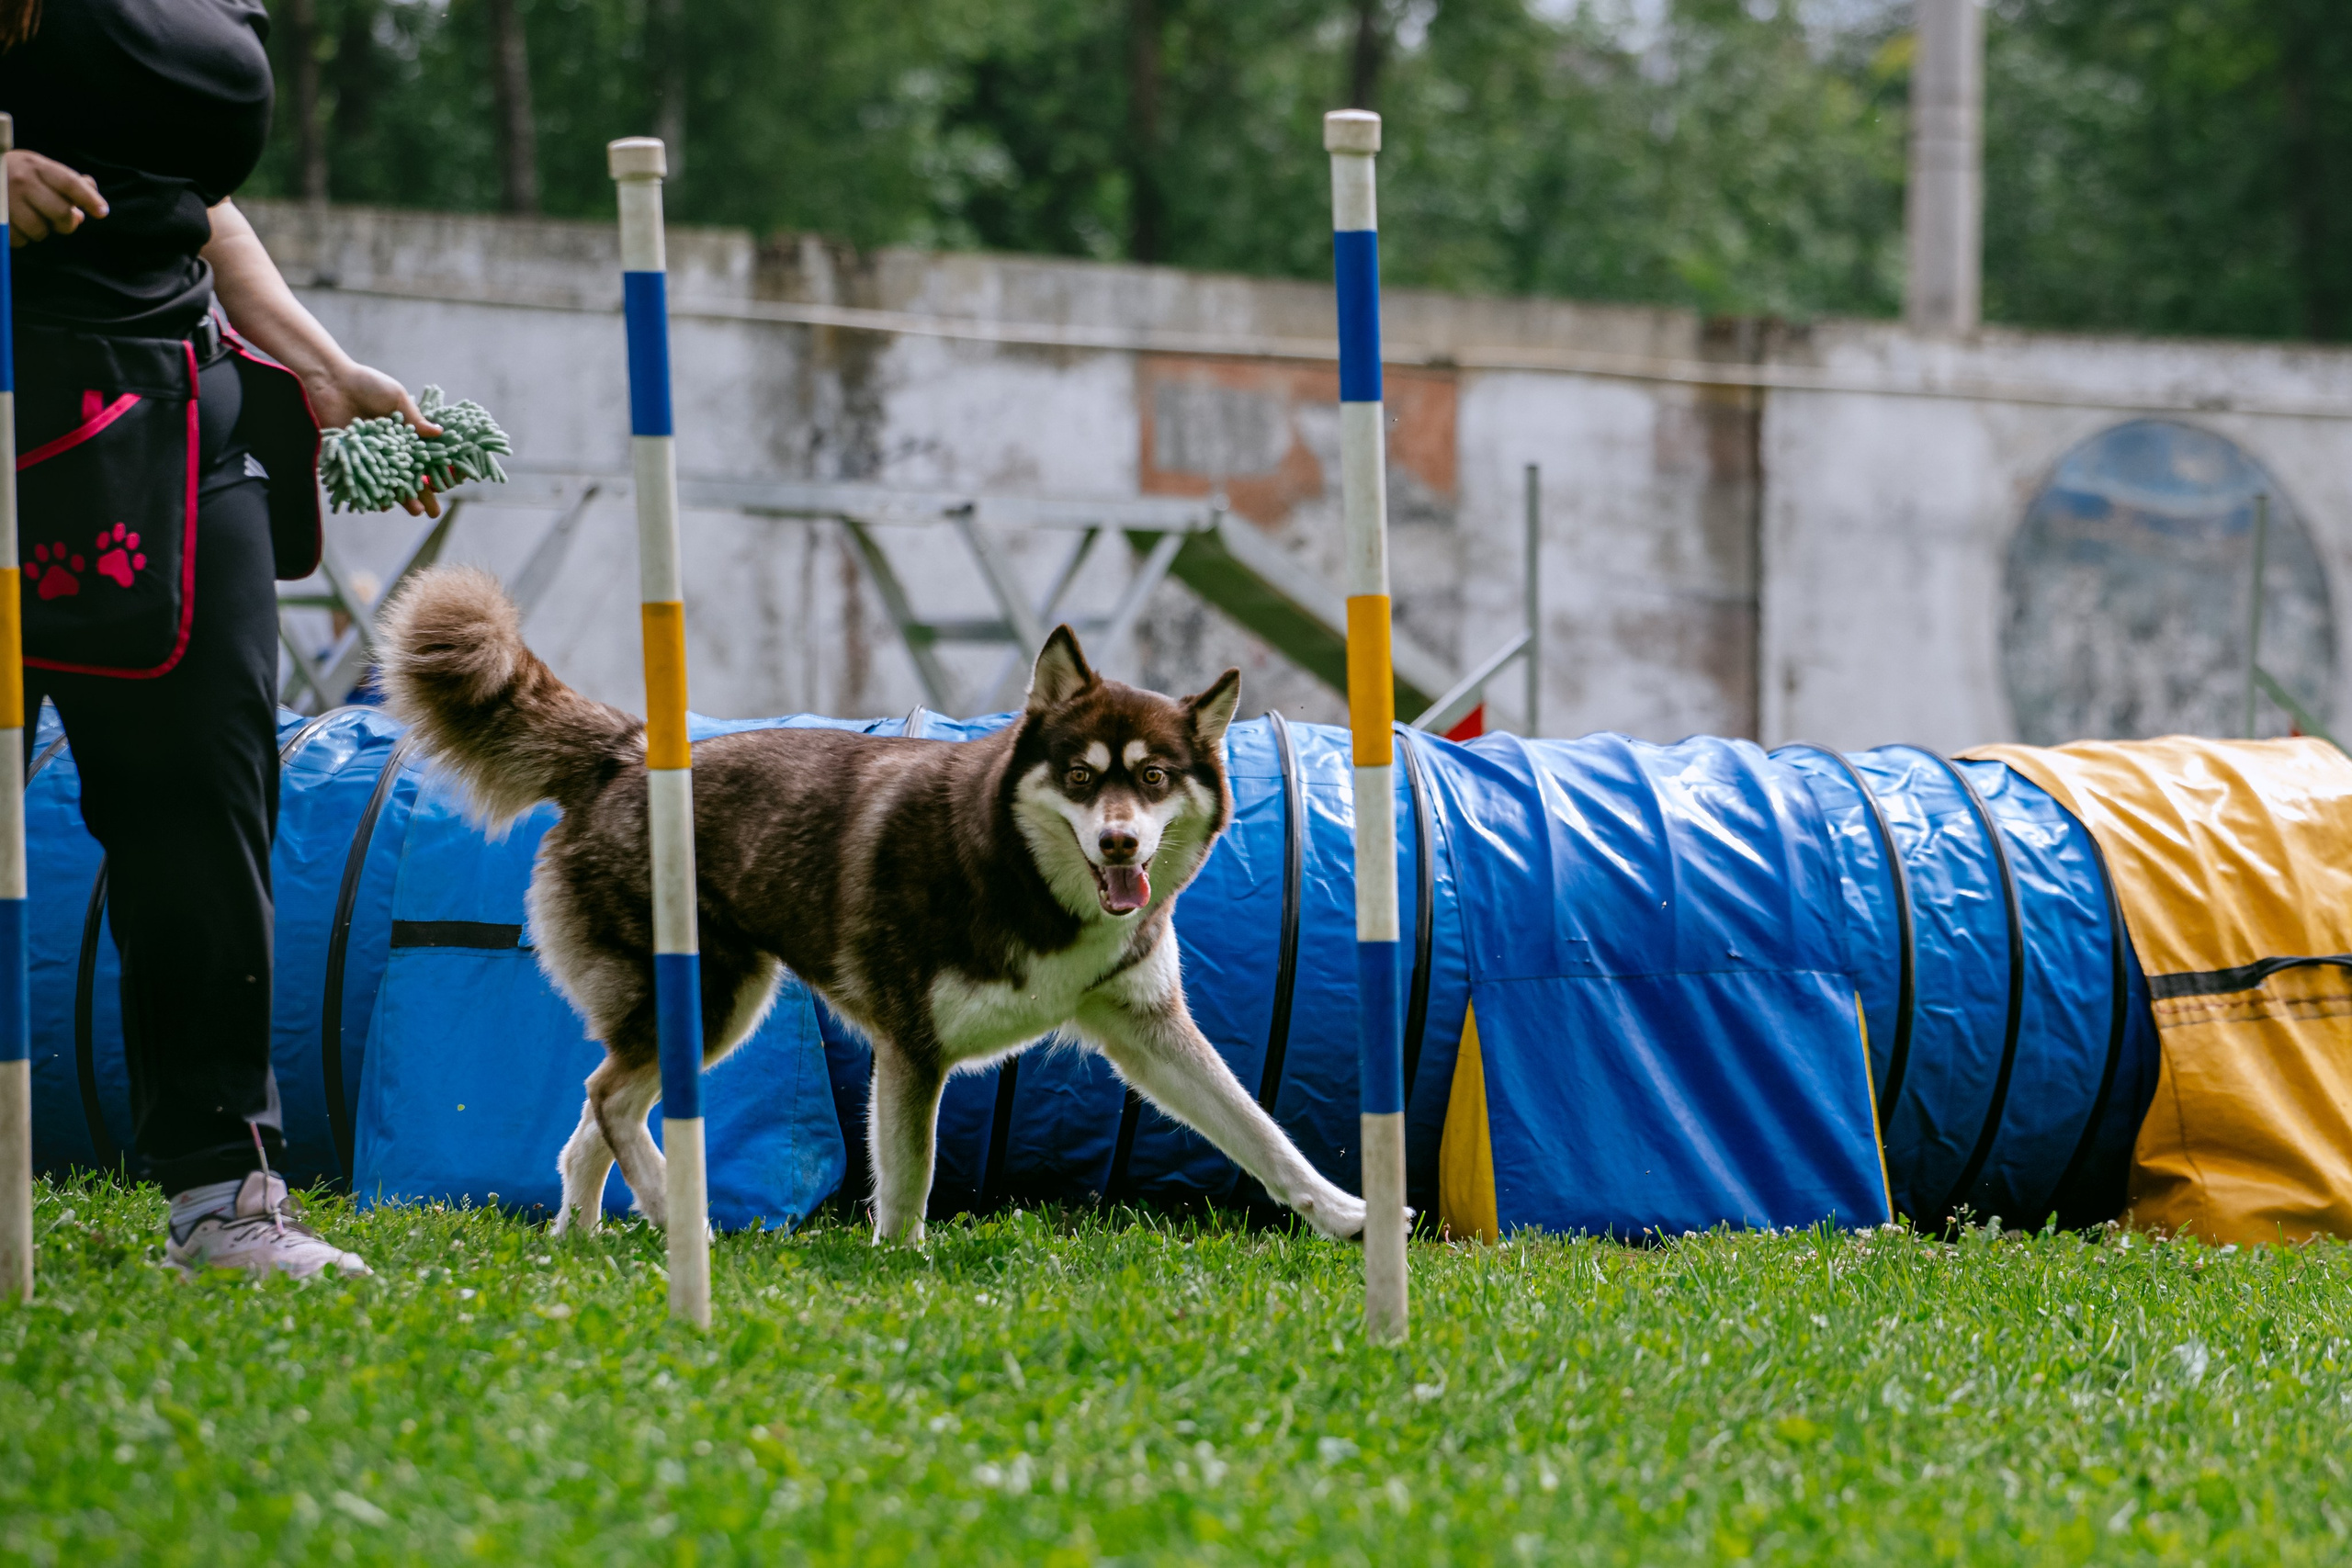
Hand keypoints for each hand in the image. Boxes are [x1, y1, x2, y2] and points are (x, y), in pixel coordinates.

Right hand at [7, 149, 106, 244]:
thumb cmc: (17, 174)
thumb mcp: (40, 169)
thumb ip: (69, 182)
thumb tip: (93, 196)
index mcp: (36, 166)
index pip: (69, 183)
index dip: (88, 198)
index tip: (102, 212)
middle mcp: (21, 180)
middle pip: (61, 212)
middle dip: (67, 223)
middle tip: (63, 221)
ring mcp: (6, 200)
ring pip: (40, 231)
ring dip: (42, 230)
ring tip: (32, 217)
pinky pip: (20, 240)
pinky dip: (23, 237)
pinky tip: (17, 224)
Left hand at [304, 359, 445, 516]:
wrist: (329, 382)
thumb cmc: (365, 384)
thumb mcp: (396, 398)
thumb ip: (415, 418)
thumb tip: (439, 433)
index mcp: (405, 434)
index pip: (427, 458)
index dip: (440, 471)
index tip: (452, 483)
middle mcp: (390, 448)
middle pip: (412, 476)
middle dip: (425, 494)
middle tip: (434, 511)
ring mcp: (371, 456)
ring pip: (391, 483)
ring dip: (404, 499)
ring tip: (416, 511)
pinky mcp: (352, 460)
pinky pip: (365, 482)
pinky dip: (373, 494)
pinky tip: (384, 504)